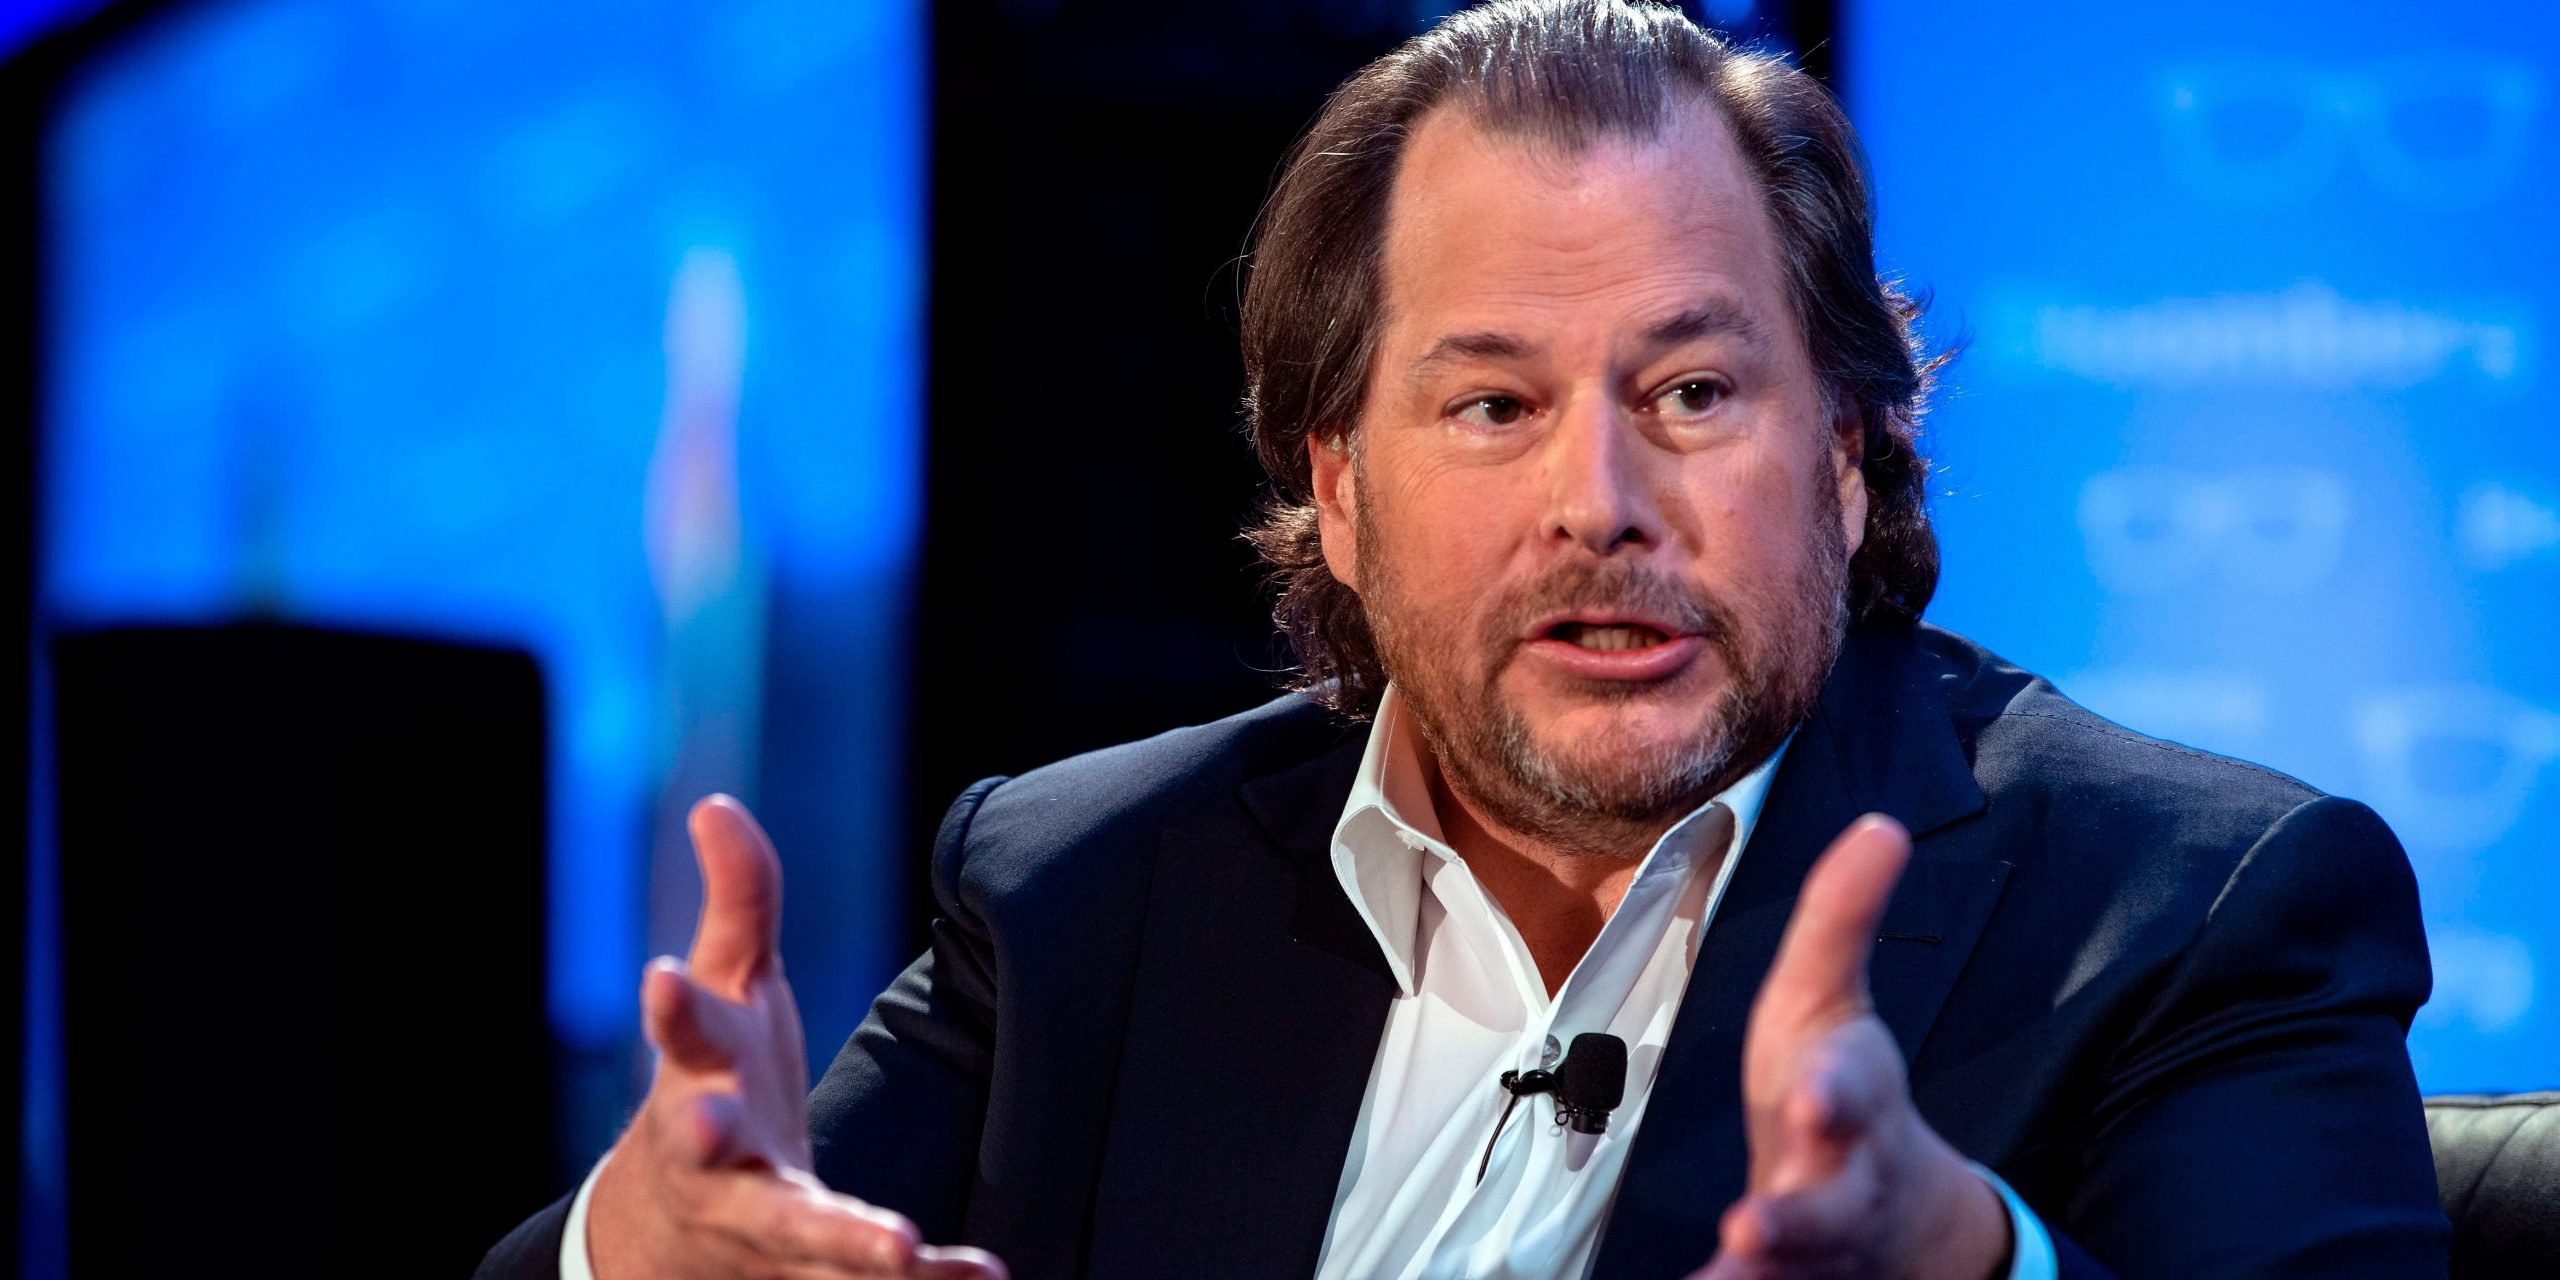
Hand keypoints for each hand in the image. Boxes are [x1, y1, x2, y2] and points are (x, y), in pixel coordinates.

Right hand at [587, 795, 1006, 1279]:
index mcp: (698, 1072)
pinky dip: (925, 1278)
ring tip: (898, 1247)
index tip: (662, 974)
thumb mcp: (729, 989)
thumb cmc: (716, 1080)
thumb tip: (717, 803)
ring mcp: (759, 1219)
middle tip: (712, 1126)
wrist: (678, 1228)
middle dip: (703, 1136)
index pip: (679, 1030)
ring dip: (843, 1239)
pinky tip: (985, 1273)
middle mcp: (715, 1154)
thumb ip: (738, 901)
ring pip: (791, 1233)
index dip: (672, 1003)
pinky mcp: (810, 1270)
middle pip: (702, 1147)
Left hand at [1688, 815, 2008, 1279]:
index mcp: (1846, 1096)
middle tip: (1753, 1224)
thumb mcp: (1828, 994)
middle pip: (1830, 1200)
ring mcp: (1816, 1239)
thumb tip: (1883, 824)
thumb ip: (1844, 915)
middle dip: (1798, 1210)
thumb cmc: (1837, 1084)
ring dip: (1760, 1265)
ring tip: (1726, 1265)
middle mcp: (1840, 1177)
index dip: (1833, 1094)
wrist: (1895, 1212)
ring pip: (1798, 1258)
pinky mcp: (1787, 1274)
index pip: (1847, 1090)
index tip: (1812, 1099)